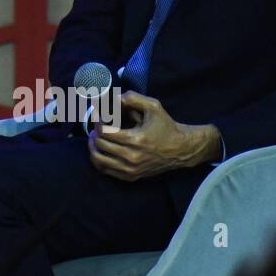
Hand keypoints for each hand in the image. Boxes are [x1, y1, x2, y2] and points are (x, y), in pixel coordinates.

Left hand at [86, 91, 215, 180]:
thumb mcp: (153, 106)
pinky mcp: (131, 176)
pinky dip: (99, 159)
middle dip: (94, 132)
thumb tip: (113, 98)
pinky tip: (102, 150)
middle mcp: (131, 157)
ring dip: (93, 146)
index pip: (104, 131)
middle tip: (98, 125)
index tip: (98, 115)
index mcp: (135, 139)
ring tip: (96, 137)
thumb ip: (132, 98)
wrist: (181, 149)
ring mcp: (130, 169)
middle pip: (99, 144)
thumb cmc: (166, 126)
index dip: (97, 121)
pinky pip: (105, 170)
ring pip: (98, 159)